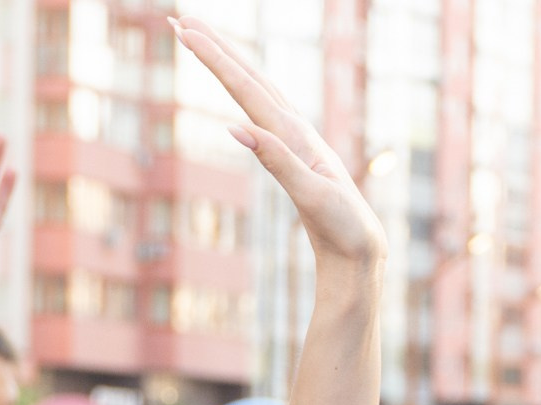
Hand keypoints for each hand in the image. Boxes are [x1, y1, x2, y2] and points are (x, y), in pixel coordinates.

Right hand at [172, 17, 384, 270]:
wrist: (361, 246)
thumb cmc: (342, 225)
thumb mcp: (312, 196)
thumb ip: (276, 160)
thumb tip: (235, 127)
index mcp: (293, 135)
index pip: (245, 88)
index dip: (214, 59)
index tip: (185, 32)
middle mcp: (293, 129)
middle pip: (248, 77)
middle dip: (215, 47)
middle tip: (180, 20)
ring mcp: (292, 138)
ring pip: (254, 88)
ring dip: (226, 62)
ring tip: (200, 40)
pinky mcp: (290, 151)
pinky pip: (260, 108)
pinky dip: (242, 88)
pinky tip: (234, 85)